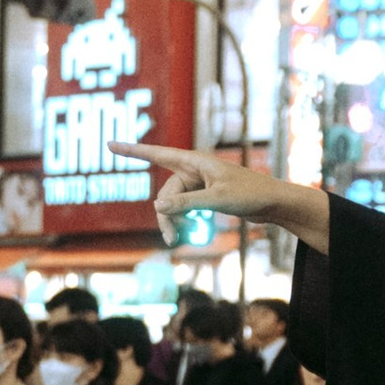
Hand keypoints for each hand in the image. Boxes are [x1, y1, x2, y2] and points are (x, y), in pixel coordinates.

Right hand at [128, 143, 275, 237]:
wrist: (274, 203)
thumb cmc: (250, 195)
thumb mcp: (217, 200)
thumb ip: (186, 203)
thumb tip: (158, 206)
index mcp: (195, 162)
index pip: (157, 154)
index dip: (132, 151)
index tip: (110, 144)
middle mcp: (195, 170)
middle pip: (166, 193)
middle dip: (165, 216)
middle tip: (171, 240)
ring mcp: (200, 183)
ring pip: (175, 203)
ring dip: (175, 222)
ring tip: (180, 241)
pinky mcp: (206, 196)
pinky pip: (186, 208)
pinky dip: (186, 221)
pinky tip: (192, 234)